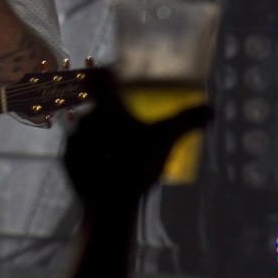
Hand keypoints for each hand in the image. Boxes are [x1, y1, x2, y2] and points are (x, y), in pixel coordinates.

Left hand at [63, 71, 211, 209]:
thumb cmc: (138, 165)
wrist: (109, 204)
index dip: (109, 74)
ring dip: (98, 133)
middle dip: (110, 112)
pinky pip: (77, 148)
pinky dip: (89, 152)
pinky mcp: (65, 158)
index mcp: (108, 107)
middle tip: (126, 125)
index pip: (100, 75)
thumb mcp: (166, 140)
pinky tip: (104, 163)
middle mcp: (85, 117)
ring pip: (85, 127)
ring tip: (116, 149)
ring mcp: (72, 138)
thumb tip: (212, 109)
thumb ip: (187, 120)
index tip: (118, 78)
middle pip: (96, 106)